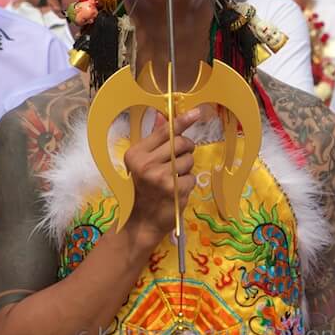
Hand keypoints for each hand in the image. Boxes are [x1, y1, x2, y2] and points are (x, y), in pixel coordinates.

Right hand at [123, 108, 200, 250]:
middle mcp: (146, 163)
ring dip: (185, 169)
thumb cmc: (141, 189)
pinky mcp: (174, 190)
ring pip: (189, 160)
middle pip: (180, 143)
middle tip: (177, 160)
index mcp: (136, 154)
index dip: (182, 121)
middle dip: (185, 150)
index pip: (164, 132)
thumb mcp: (141, 163)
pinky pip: (192, 177)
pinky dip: (187, 183)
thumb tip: (163, 116)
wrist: (140, 221)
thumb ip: (154, 140)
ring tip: (172, 179)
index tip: (197, 112)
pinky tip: (176, 190)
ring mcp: (160, 177)